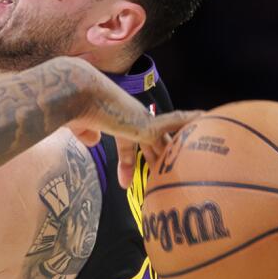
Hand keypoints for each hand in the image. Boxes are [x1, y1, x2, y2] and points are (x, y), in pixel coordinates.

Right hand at [68, 69, 200, 187]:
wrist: (75, 95)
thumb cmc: (71, 109)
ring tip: (199, 155)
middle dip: (162, 157)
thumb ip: (86, 133)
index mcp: (116, 120)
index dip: (129, 163)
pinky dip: (190, 121)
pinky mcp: (146, 124)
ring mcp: (140, 120)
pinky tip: (206, 119)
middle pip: (153, 141)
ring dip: (179, 147)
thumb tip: (94, 141)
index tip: (125, 183)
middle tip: (173, 173)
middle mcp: (131, 117)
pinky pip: (175, 122)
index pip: (129, 143)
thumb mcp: (77, 127)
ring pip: (166, 138)